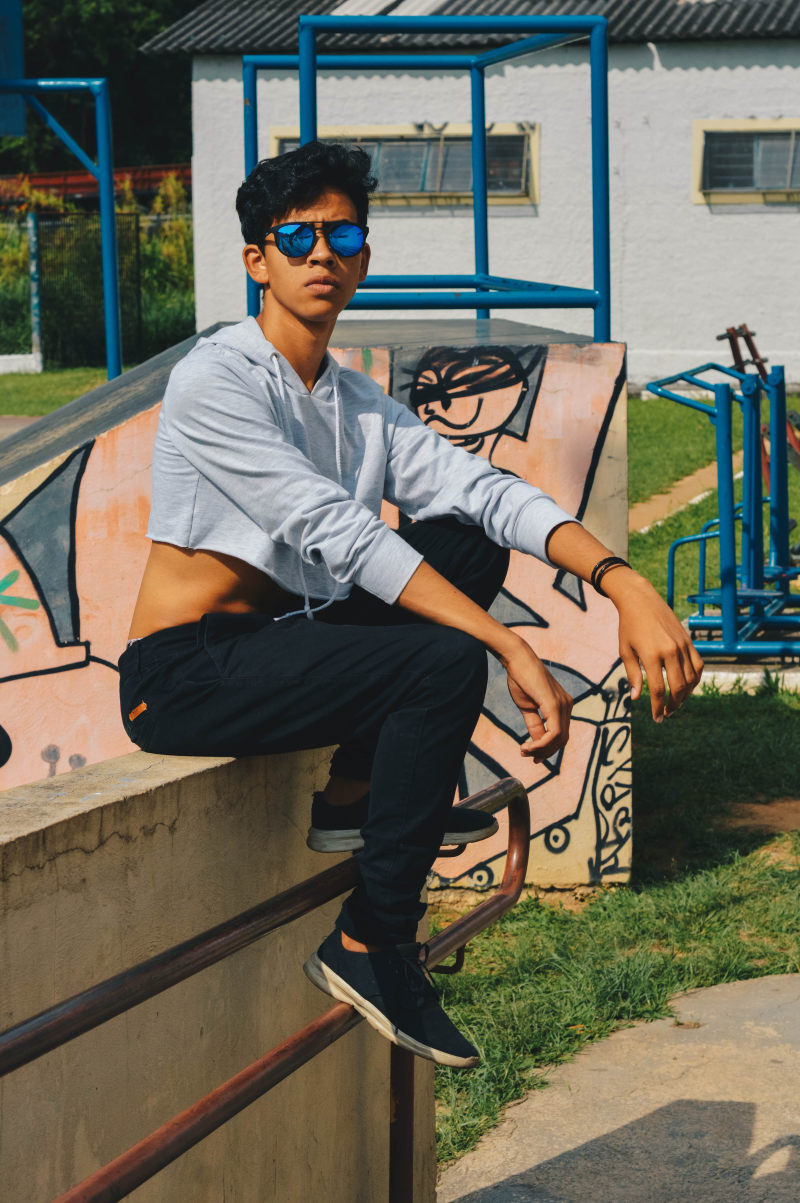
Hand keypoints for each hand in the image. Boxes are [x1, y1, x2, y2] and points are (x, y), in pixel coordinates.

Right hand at [502, 642, 572, 762]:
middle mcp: (567, 705)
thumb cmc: (521, 679)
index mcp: (563, 705)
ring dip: (541, 749)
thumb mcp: (528, 707)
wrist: (517, 659)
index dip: (547, 748)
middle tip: (527, 756)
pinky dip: (542, 743)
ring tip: (524, 751)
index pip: (560, 734)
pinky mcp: (555, 704)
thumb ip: (535, 725)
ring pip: (559, 738)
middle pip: (562, 739)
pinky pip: (554, 732)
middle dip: (545, 752)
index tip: (530, 755)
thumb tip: (538, 743)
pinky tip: (528, 746)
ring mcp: (563, 705)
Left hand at [605, 570, 703, 720]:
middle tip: (666, 714)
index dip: (658, 707)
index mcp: (651, 655)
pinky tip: (687, 687)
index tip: (657, 718)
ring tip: (675, 703)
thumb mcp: (625, 651)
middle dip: (673, 705)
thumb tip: (636, 698)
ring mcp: (682, 645)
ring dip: (685, 695)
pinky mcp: (689, 641)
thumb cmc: (628, 626)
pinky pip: (698, 665)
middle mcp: (670, 651)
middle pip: (678, 687)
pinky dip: (695, 679)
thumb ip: (633, 675)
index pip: (658, 690)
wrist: (641, 601)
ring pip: (691, 679)